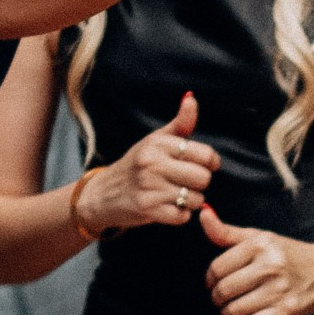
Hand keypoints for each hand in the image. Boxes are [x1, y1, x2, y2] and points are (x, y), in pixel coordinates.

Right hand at [79, 93, 220, 231]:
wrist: (103, 194)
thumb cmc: (137, 164)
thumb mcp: (156, 141)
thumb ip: (180, 123)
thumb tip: (192, 97)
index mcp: (158, 144)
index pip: (206, 155)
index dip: (210, 163)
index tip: (200, 166)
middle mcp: (152, 163)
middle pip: (203, 178)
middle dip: (199, 184)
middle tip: (185, 183)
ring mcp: (149, 187)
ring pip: (195, 199)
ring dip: (190, 201)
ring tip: (174, 195)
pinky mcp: (147, 209)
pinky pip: (183, 217)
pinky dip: (180, 215)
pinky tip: (167, 208)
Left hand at [201, 205, 313, 314]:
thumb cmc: (287, 253)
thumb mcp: (259, 237)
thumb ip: (226, 231)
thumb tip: (202, 213)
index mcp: (260, 244)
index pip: (217, 267)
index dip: (209, 278)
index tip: (213, 282)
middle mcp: (270, 266)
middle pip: (224, 289)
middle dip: (216, 297)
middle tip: (220, 297)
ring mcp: (279, 290)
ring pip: (233, 309)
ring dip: (225, 312)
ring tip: (229, 309)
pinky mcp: (286, 311)